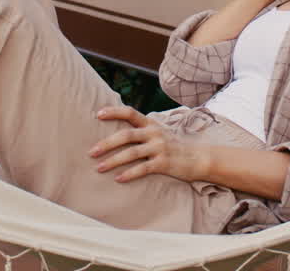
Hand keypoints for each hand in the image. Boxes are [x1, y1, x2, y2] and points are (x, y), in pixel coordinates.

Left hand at [89, 106, 209, 182]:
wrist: (198, 158)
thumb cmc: (173, 147)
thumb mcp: (158, 133)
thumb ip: (142, 131)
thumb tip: (118, 132)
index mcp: (151, 124)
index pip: (130, 112)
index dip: (114, 112)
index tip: (97, 114)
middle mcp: (154, 133)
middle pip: (126, 135)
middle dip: (107, 143)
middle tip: (91, 152)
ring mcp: (159, 148)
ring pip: (131, 153)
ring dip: (113, 161)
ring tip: (99, 168)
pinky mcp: (164, 163)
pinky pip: (143, 168)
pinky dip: (129, 174)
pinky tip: (118, 179)